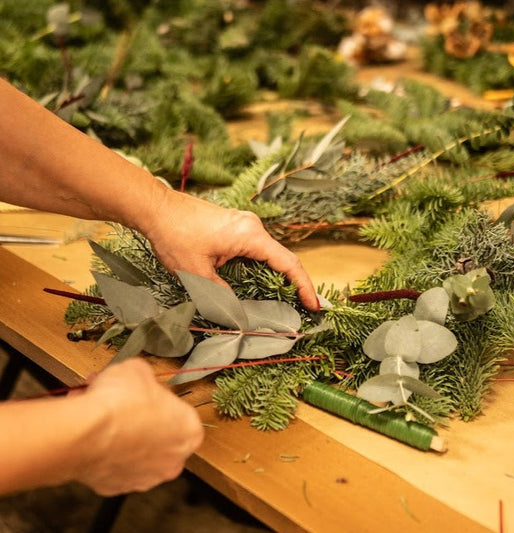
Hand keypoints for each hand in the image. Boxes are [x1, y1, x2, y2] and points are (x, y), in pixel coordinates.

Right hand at [77, 359, 203, 495]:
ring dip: (121, 432)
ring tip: (101, 409)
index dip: (160, 398)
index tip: (145, 390)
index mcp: (189, 431)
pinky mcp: (116, 487)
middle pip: (159, 433)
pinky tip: (92, 430)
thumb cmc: (120, 403)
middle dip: (140, 416)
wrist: (86, 431)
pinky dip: (103, 449)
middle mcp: (172, 460)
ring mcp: (145, 478)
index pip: (180, 411)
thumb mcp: (139, 369)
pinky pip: (113, 464)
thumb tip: (138, 377)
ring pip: (135, 450)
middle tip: (122, 399)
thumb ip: (145, 376)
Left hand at [141, 188, 319, 310]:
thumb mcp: (196, 273)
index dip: (303, 286)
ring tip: (284, 300)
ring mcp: (244, 223)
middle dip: (293, 284)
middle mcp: (253, 226)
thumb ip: (220, 296)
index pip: (287, 263)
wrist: (156, 207)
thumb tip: (237, 316)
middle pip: (282, 258)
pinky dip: (262, 267)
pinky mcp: (235, 225)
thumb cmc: (174, 235)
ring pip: (268, 254)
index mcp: (250, 235)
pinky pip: (256, 249)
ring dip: (276, 276)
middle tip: (302, 308)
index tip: (313, 305)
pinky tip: (259, 283)